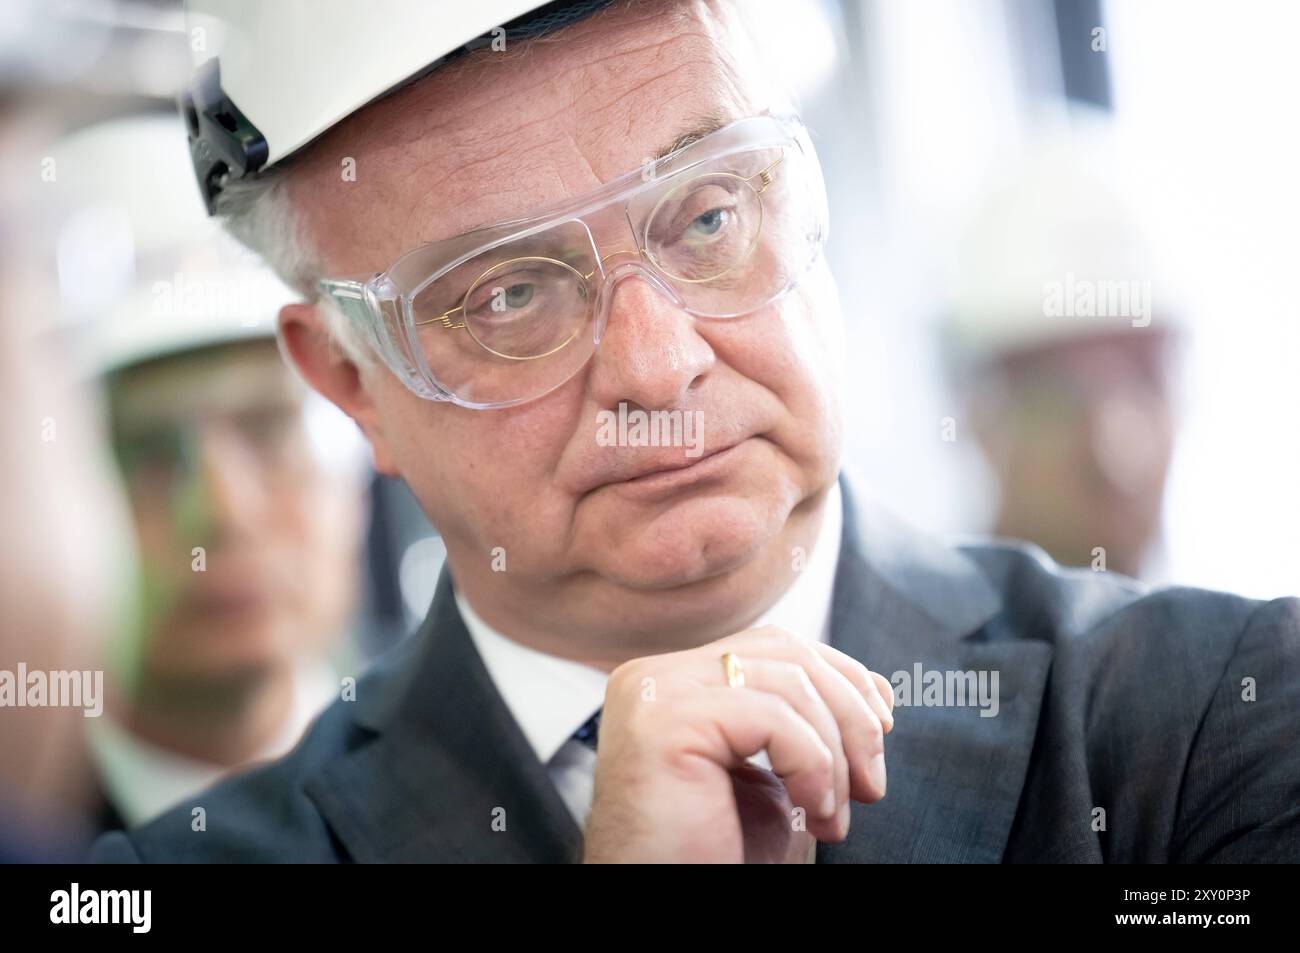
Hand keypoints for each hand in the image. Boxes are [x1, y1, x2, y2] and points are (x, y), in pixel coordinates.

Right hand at [582, 625, 894, 862]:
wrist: (666, 903)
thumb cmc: (713, 856)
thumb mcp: (769, 777)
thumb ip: (802, 724)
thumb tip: (875, 689)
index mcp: (674, 681)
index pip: (775, 646)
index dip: (841, 676)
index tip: (882, 727)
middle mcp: (655, 677)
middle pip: (785, 651)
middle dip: (849, 710)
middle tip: (872, 784)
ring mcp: (655, 693)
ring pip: (787, 680)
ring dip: (835, 751)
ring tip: (835, 815)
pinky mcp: (665, 721)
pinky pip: (771, 716)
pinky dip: (812, 763)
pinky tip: (813, 810)